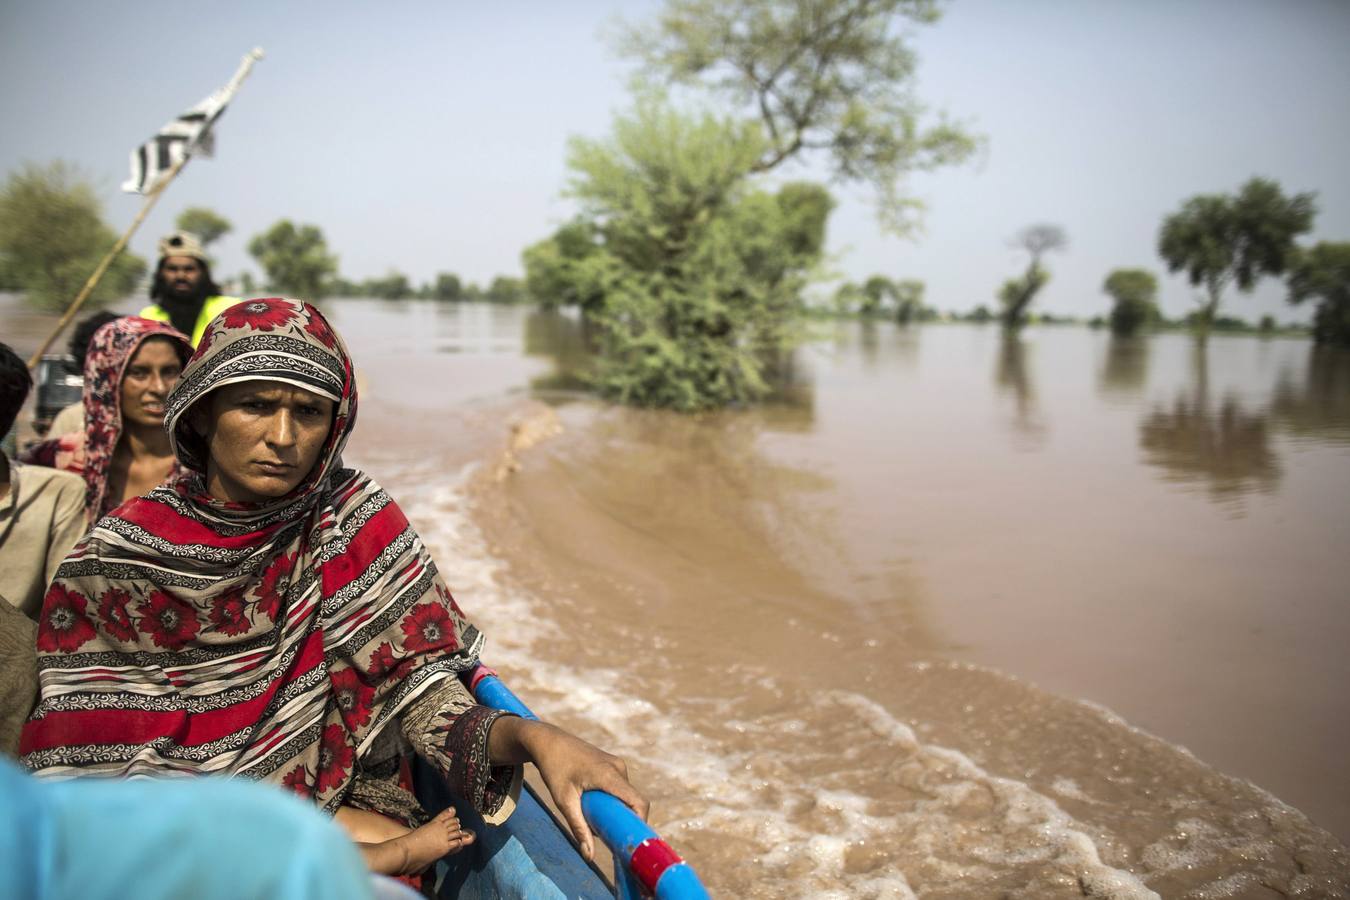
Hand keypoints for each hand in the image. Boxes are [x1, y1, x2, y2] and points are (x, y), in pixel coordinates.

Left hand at [491, 718, 648, 860]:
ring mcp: (617, 764)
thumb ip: (579, 828)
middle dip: (625, 820)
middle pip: (633, 802)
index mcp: (610, 775)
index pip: (639, 803)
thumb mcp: (564, 801)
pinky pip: (621, 787)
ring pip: (627, 795)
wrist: (548, 741)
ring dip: (617, 810)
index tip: (629, 840)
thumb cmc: (554, 768)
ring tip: (595, 818)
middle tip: (608, 835)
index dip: (640, 823)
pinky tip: (595, 806)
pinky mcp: (613, 764)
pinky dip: (613, 800)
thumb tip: (589, 857)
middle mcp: (619, 768)